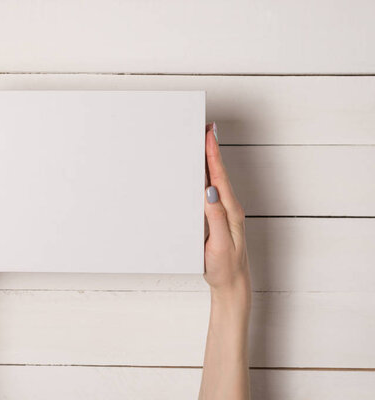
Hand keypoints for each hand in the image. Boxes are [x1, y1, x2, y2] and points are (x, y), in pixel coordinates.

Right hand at [199, 123, 250, 399]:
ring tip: (202, 145)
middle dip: (211, 150)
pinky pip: (212, 192)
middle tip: (205, 130)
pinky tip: (201, 175)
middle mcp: (229, 208)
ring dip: (209, 162)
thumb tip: (210, 191)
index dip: (213, 154)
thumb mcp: (220, 244)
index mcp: (229, 211)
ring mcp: (225, 213)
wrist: (232, 285)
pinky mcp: (219, 219)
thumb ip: (216, 217)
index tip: (208, 134)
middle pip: (219, 173)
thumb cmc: (224, 268)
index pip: (219, 176)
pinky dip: (206, 178)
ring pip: (215, 180)